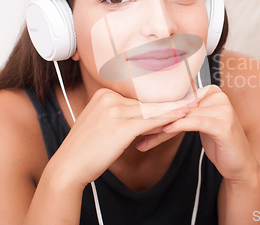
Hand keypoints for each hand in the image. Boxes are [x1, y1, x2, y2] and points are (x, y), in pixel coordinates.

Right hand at [47, 88, 189, 187]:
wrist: (69, 166)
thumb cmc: (86, 148)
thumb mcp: (102, 123)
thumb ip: (120, 114)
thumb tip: (145, 114)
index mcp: (103, 94)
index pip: (137, 99)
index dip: (159, 101)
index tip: (177, 96)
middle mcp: (108, 98)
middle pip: (145, 103)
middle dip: (169, 103)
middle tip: (191, 98)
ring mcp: (114, 112)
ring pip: (150, 111)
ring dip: (173, 109)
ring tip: (191, 106)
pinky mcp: (120, 127)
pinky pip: (150, 122)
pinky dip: (167, 120)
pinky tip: (181, 118)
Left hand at [142, 85, 259, 182]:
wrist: (239, 164)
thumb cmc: (218, 143)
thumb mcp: (198, 124)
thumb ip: (182, 114)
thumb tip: (150, 111)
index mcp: (211, 91)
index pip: (178, 98)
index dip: (157, 109)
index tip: (136, 118)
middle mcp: (218, 95)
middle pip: (179, 106)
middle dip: (156, 120)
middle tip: (135, 130)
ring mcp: (223, 109)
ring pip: (183, 115)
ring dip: (161, 126)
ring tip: (143, 136)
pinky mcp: (224, 124)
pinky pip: (195, 122)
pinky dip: (177, 126)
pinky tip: (164, 131)